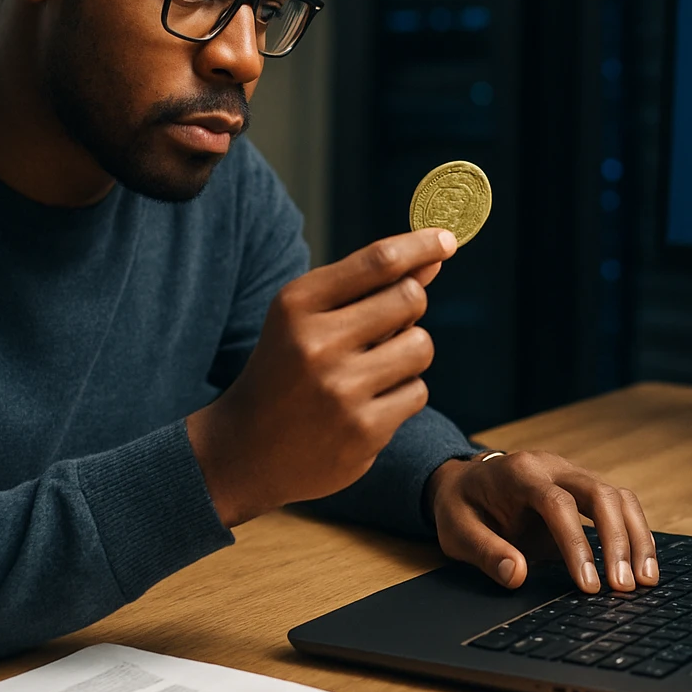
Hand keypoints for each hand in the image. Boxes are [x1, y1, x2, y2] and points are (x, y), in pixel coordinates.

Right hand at [186, 228, 456, 526]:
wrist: (246, 451)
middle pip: (410, 299)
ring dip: (408, 354)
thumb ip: (368, 287)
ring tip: (373, 370)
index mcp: (297, 305)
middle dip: (409, 307)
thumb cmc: (286, 371)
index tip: (446, 240)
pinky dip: (401, 395)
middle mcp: (317, 343)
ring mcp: (341, 389)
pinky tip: (367, 405)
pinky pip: (417, 392)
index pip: (378, 261)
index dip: (421, 245)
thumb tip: (434, 258)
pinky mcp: (363, 431)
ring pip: (421, 346)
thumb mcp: (308, 319)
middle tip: (386, 326)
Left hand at [424, 451, 658, 592]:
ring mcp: (573, 474)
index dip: (576, 544)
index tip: (588, 585)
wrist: (465, 482)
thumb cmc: (461, 507)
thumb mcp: (457, 531)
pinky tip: (642, 566)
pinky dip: (635, 533)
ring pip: (619, 497)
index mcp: (520, 473)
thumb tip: (518, 575)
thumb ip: (485, 551)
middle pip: (600, 494)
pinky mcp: (585, 489)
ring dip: (636, 538)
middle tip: (624, 587)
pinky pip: (620, 505)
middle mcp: (553, 466)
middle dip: (617, 542)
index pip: (557, 503)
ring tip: (645, 582)